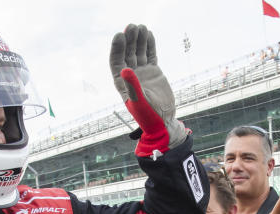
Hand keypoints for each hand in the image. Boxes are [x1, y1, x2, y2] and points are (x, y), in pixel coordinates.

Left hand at [109, 24, 185, 156]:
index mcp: (121, 83)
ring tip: (141, 27)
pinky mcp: (154, 72)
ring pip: (139, 52)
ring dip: (139, 39)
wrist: (163, 121)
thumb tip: (125, 69)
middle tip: (132, 27)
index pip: (116, 61)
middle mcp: (130, 76)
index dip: (117, 48)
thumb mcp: (140, 103)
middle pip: (127, 53)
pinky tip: (149, 34)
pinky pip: (150, 55)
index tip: (120, 35)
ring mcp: (142, 73)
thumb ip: (133, 86)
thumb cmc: (148, 116)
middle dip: (129, 40)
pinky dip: (150, 45)